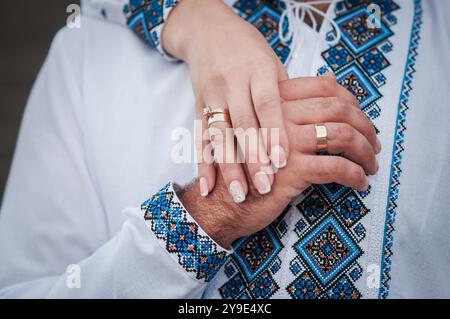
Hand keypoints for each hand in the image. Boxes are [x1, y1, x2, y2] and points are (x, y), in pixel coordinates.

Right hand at [163, 0, 289, 201]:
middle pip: (242, 124)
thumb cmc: (248, 49)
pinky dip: (202, 164)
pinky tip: (207, 186)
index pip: (266, 104)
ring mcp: (211, 95)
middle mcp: (231, 82)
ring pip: (219, 135)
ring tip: (239, 193)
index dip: (273, 133)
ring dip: (228, 167)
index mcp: (256, 69)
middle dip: (253, 158)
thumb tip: (317, 121)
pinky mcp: (197, 107)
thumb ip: (288, 92)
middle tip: (264, 186)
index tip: (281, 162)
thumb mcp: (272, 63)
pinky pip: (200, 138)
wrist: (207, 31)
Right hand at [180, 75, 379, 247]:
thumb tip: (329, 80)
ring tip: (371, 164)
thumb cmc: (243, 164)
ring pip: (342, 135)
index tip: (363, 119)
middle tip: (375, 144)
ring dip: (365, 151)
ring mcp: (284, 140)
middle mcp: (279, 114)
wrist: (217, 201)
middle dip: (366, 127)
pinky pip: (335, 167)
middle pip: (339, 109)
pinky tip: (359, 183)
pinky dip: (354, 175)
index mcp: (273, 99)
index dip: (352, 101)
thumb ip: (289, 106)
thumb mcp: (261, 124)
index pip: (326, 88)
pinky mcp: (289, 169)